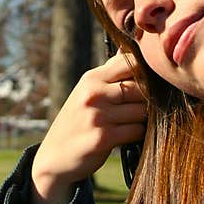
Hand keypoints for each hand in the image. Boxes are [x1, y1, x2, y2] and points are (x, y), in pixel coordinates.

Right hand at [29, 51, 146, 203]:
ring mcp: (98, 116)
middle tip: (143, 108)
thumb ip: (110, 72)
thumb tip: (128, 47)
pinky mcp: (104, 138)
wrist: (55, 156)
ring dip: (143, 119)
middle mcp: (94, 94)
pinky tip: (127, 135)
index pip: (130, 62)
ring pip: (142, 111)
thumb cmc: (77, 120)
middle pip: (142, 87)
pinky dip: (137, 134)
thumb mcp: (87, 91)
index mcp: (91, 79)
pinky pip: (136, 130)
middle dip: (148, 99)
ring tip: (132, 122)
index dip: (146, 72)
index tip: (148, 84)